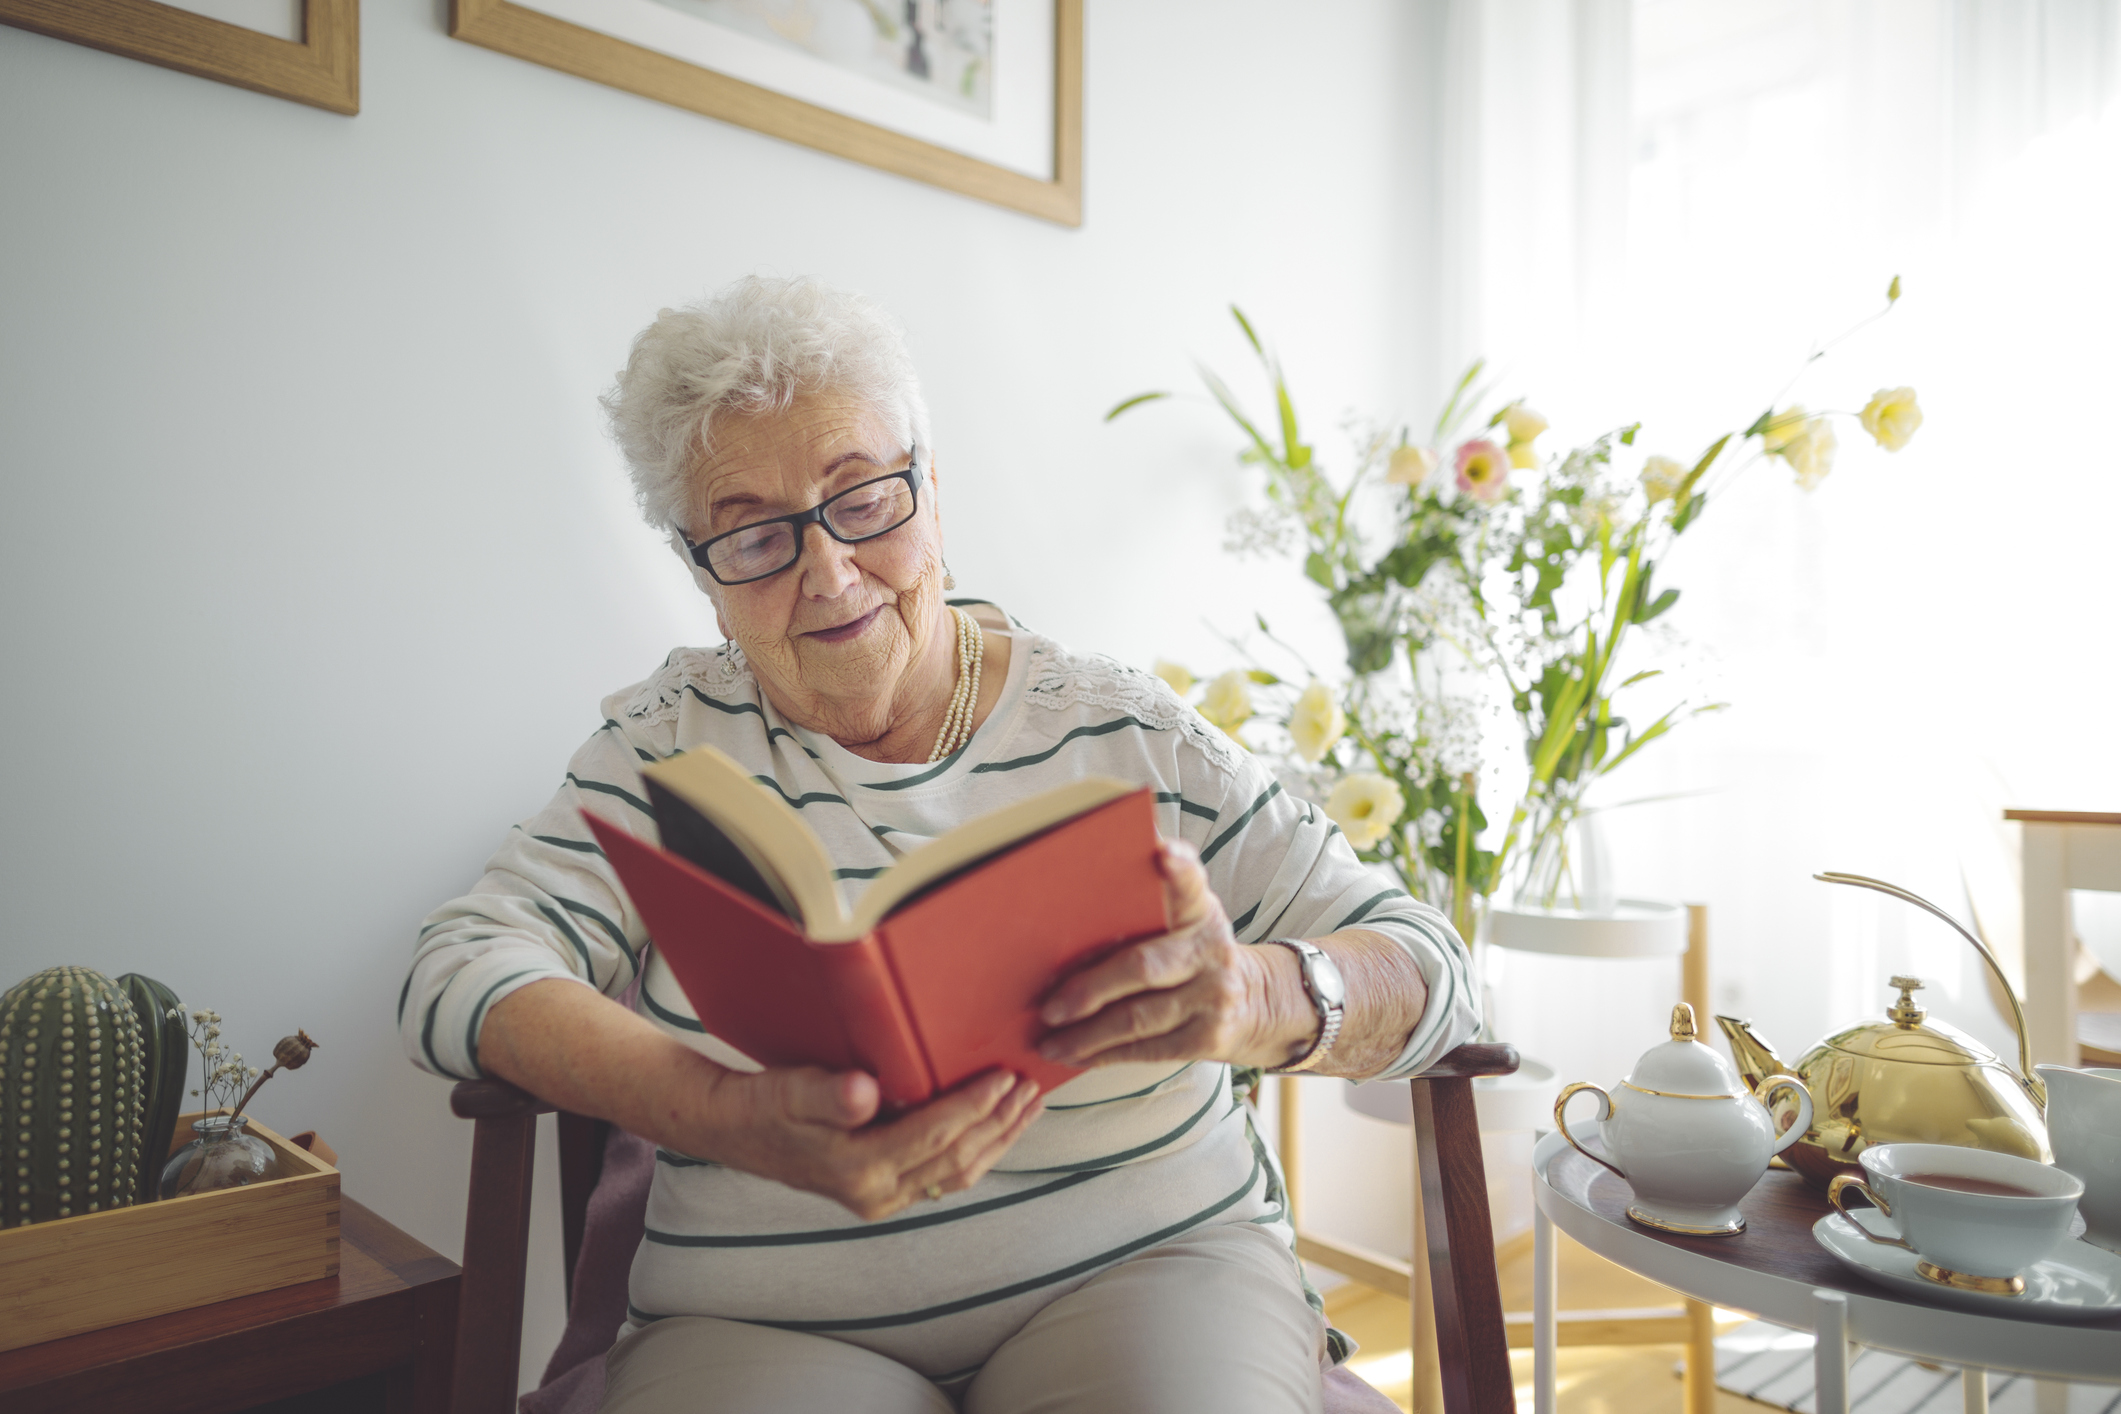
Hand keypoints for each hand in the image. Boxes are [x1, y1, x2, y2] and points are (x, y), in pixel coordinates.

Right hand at [691, 1065, 1043, 1220]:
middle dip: (999, 1124)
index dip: (974, 1106)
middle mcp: (875, 1193)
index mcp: (858, 1169)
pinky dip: (975, 1150)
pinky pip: (942, 1176)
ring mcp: (879, 1198)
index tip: (1004, 1076)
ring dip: (997, 1140)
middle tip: (1031, 1089)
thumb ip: (828, 1092)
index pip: (934, 1136)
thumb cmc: (763, 1101)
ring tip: (1028, 1108)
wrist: (731, 1128)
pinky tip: (993, 1128)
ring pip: (956, 1174)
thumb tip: (864, 1092)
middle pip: (956, 1159)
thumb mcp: (790, 1089)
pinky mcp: (881, 1192)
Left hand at [1036, 839, 1314, 1069]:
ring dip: (1086, 1034)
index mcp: (1201, 911)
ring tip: (1049, 1039)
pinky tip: (1074, 1054)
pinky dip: (1104, 1054)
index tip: (1162, 853)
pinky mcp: (1206, 1038)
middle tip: (1049, 1006)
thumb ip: (1152, 902)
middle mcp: (1210, 951)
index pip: (1190, 883)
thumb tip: (1083, 888)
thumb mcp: (1188, 918)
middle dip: (1090, 989)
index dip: (1179, 868)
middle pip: (1144, 966)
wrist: (1256, 1002)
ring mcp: (1212, 998)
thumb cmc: (1195, 951)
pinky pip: (1146, 1049)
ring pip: (1137, 1018)